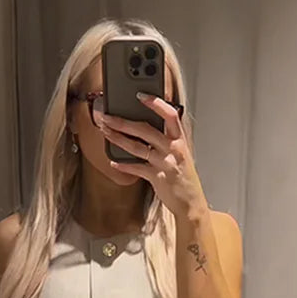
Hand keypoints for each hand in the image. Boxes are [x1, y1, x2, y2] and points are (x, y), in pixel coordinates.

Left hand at [99, 93, 207, 219]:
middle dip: (123, 121)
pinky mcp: (158, 178)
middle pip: (145, 129)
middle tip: (107, 116)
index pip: (170, 114)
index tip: (140, 95)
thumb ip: (167, 139)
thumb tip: (146, 127)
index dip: (155, 103)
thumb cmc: (184, 177)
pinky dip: (124, 165)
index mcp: (180, 139)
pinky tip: (113, 161)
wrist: (191, 202)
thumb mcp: (181, 153)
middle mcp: (173, 148)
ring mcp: (165, 163)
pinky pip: (137, 168)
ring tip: (105, 132)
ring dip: (118, 139)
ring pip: (137, 147)